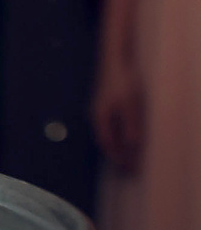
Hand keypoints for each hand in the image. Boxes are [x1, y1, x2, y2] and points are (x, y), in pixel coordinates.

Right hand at [93, 48, 145, 173]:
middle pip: (104, 141)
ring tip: (127, 157)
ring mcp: (99, 109)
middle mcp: (97, 115)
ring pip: (105, 134)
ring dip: (116, 146)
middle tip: (129, 169)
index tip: (130, 170)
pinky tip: (123, 137)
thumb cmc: (124, 82)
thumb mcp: (132, 105)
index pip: (108, 144)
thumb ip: (131, 126)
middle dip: (116, 156)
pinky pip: (108, 126)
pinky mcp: (104, 104)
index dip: (119, 158)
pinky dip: (115, 136)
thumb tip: (131, 146)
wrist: (116, 59)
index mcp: (101, 117)